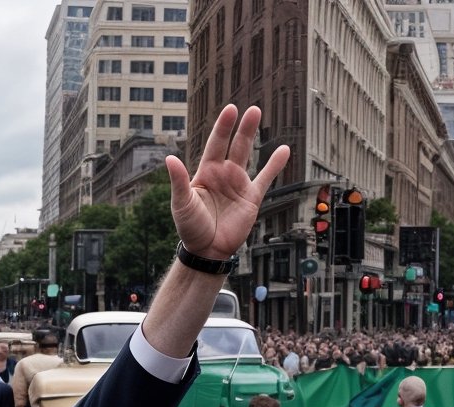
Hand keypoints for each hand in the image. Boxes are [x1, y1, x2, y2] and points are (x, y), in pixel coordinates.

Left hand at [165, 105, 290, 259]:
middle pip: (233, 144)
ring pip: (247, 154)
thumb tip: (169, 159)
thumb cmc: (190, 227)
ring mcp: (238, 184)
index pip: (215, 144)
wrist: (207, 250)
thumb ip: (179, 181)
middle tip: (252, 110)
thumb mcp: (182, 204)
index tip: (231, 110)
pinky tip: (284, 150)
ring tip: (259, 116)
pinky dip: (275, 165)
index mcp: (205, 172)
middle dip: (242, 126)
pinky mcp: (251, 198)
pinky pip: (266, 178)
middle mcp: (222, 174)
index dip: (223, 127)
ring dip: (252, 136)